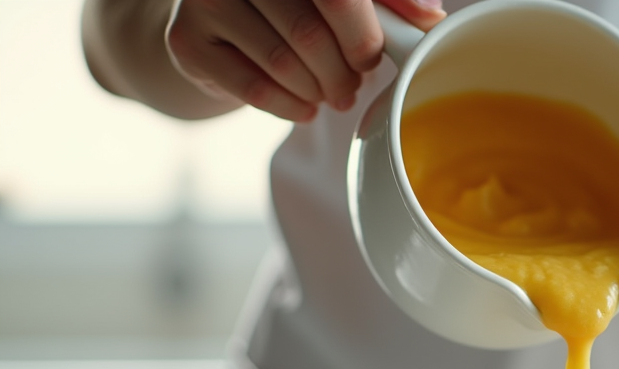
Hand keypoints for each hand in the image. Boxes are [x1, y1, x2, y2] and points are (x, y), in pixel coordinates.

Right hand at [164, 0, 445, 120]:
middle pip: (311, 33)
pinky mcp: (187, 41)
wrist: (224, 23)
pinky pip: (257, 90)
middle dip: (345, 71)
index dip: (362, 33)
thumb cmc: (299, 3)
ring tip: (334, 94)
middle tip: (354, 83)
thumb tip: (431, 16)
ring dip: (322, 92)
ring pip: (287, 64)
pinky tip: (305, 104)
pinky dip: (293, 107)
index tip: (370, 56)